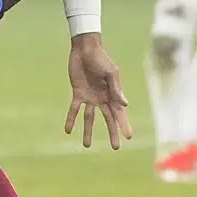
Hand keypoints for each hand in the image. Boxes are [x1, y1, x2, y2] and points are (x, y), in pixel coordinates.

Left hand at [65, 34, 132, 149]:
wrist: (85, 49)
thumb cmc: (101, 59)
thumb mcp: (111, 72)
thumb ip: (116, 88)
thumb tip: (125, 104)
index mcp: (113, 94)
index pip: (120, 113)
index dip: (124, 125)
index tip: (129, 137)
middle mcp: (102, 98)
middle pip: (108, 119)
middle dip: (112, 133)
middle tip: (115, 148)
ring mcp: (90, 97)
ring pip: (90, 118)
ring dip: (88, 131)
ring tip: (87, 146)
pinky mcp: (78, 93)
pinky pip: (74, 109)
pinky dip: (71, 119)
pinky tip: (68, 131)